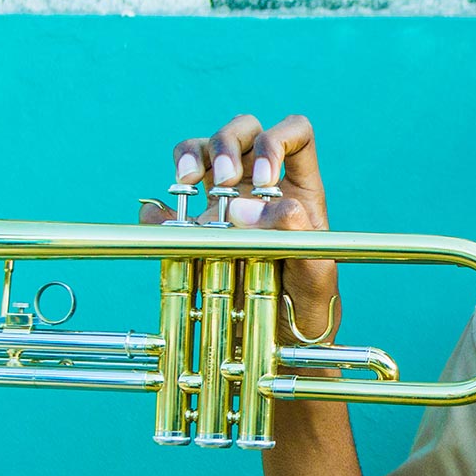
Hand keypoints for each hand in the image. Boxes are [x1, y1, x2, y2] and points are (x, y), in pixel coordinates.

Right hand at [144, 114, 339, 340]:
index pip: (294, 133)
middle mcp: (259, 185)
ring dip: (191, 154)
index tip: (265, 177)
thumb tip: (246, 208)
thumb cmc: (309, 308)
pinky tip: (162, 220)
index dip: (277, 140)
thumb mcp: (316, 277)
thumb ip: (294, 237)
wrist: (279, 344)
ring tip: (186, 182)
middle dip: (228, 143)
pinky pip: (168, 204)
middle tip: (225, 180)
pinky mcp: (194, 228)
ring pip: (203, 151)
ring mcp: (224, 202)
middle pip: (242, 131)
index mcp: (298, 187)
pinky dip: (158, 207)